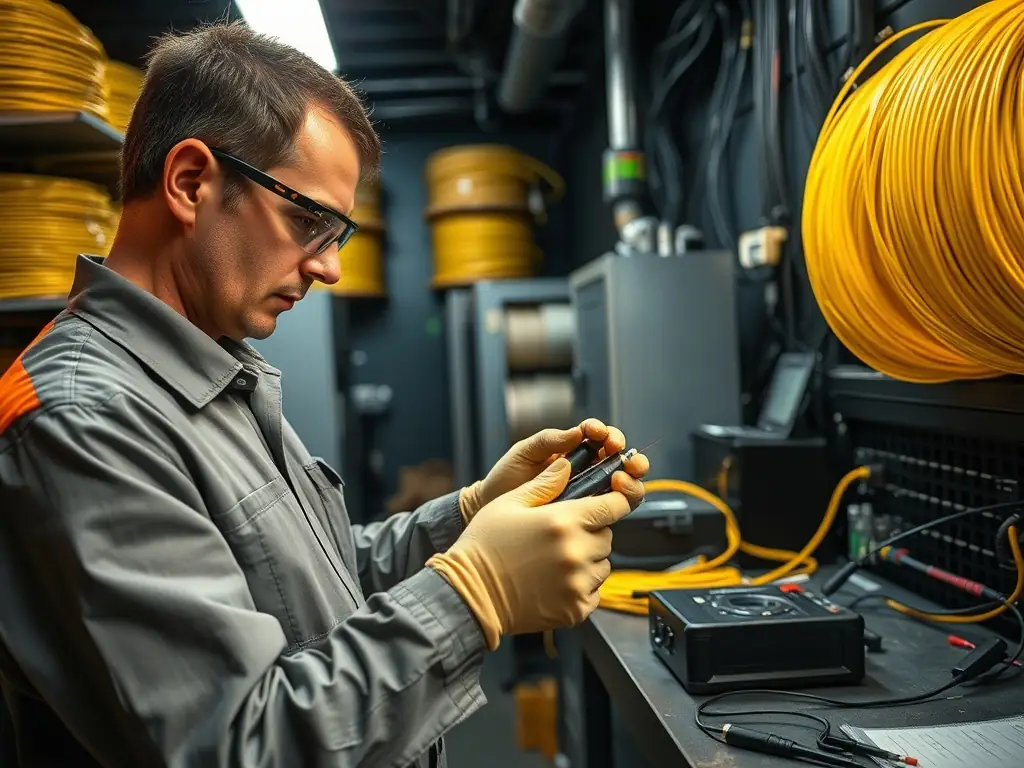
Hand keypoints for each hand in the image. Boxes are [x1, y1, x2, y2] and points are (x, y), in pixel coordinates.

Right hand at [428, 458, 643, 649]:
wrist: (471, 595)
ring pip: (602, 565)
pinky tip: (555, 581)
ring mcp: (578, 583)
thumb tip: (567, 465)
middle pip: (608, 536)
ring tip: (556, 560)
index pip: (614, 506)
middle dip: (592, 532)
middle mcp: (577, 552)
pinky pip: (595, 591)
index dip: (614, 502)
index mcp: (564, 521)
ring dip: (588, 560)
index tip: (609, 503)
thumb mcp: (510, 503)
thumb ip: (544, 483)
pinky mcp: (576, 609)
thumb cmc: (485, 546)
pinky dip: (582, 586)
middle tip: (562, 536)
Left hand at [459, 417, 647, 522]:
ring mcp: (588, 495)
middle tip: (621, 458)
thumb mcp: (524, 453)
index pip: (600, 438)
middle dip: (628, 456)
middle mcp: (586, 471)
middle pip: (620, 461)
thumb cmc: (506, 479)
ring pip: (623, 486)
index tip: (600, 436)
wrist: (490, 511)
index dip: (607, 434)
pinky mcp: (587, 517)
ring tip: (621, 480)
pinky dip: (620, 504)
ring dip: (630, 480)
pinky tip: (612, 503)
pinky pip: (612, 510)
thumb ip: (548, 440)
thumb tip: (577, 433)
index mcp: (573, 451)